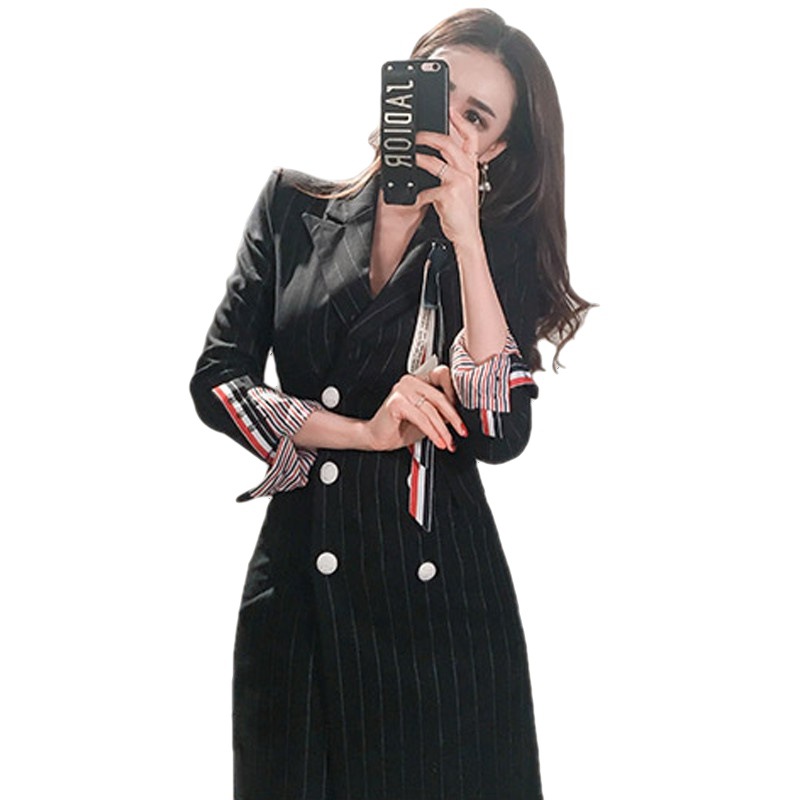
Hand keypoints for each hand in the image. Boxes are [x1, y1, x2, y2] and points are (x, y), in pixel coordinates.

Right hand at [365, 372, 466, 451]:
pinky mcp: (396, 403)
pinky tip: (438, 441)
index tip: (462, 411)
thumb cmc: (399, 427)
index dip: (455, 392)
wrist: (376, 437)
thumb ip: (441, 410)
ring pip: (432, 410)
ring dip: (443, 430)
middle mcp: (410, 381)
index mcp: (418, 380)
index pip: (443, 375)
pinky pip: (421, 419)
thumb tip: (460, 413)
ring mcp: (401, 390)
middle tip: (461, 431)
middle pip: (440, 396)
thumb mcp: (427, 417)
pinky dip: (432, 432)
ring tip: (448, 442)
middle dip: (454, 417)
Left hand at [415, 113, 482, 245]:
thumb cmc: (461, 213)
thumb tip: (436, 158)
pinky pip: (427, 189)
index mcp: (472, 167)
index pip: (471, 137)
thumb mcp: (464, 187)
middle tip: (416, 135)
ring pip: (435, 160)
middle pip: (448, 143)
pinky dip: (418, 195)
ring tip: (409, 156)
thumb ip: (455, 171)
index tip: (449, 109)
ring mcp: (459, 181)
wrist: (466, 235)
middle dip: (429, 136)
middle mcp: (468, 171)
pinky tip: (416, 200)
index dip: (460, 121)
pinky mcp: (448, 194)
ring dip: (418, 157)